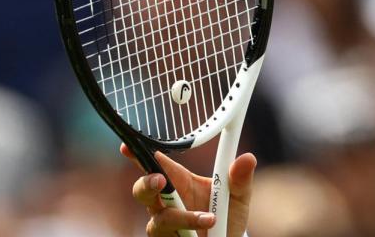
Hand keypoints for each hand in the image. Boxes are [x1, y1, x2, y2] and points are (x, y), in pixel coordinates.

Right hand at [122, 144, 256, 236]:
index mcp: (182, 183)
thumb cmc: (227, 214)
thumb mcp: (238, 196)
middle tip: (159, 181)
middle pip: (144, 191)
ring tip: (210, 218)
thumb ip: (240, 178)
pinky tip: (202, 235)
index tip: (127, 146)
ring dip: (183, 218)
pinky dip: (187, 235)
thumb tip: (247, 158)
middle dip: (146, 184)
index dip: (140, 155)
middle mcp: (167, 204)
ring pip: (159, 221)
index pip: (158, 165)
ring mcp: (165, 226)